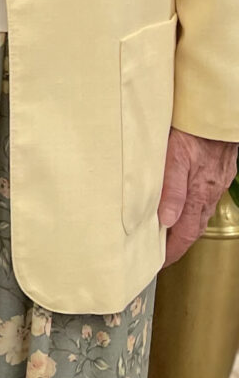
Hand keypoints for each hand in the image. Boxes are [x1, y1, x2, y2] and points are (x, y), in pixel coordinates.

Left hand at [159, 128, 237, 265]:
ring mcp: (215, 184)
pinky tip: (185, 205)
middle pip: (193, 227)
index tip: (159, 263)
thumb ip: (171, 188)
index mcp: (198, 194)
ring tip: (170, 234)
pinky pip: (204, 198)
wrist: (216, 114)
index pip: (184, 233)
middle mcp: (208, 193)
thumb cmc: (193, 131)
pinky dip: (193, 208)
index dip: (172, 251)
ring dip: (186, 226)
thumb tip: (165, 220)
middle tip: (163, 254)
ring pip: (199, 213)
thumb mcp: (174, 157)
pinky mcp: (217, 173)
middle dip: (178, 243)